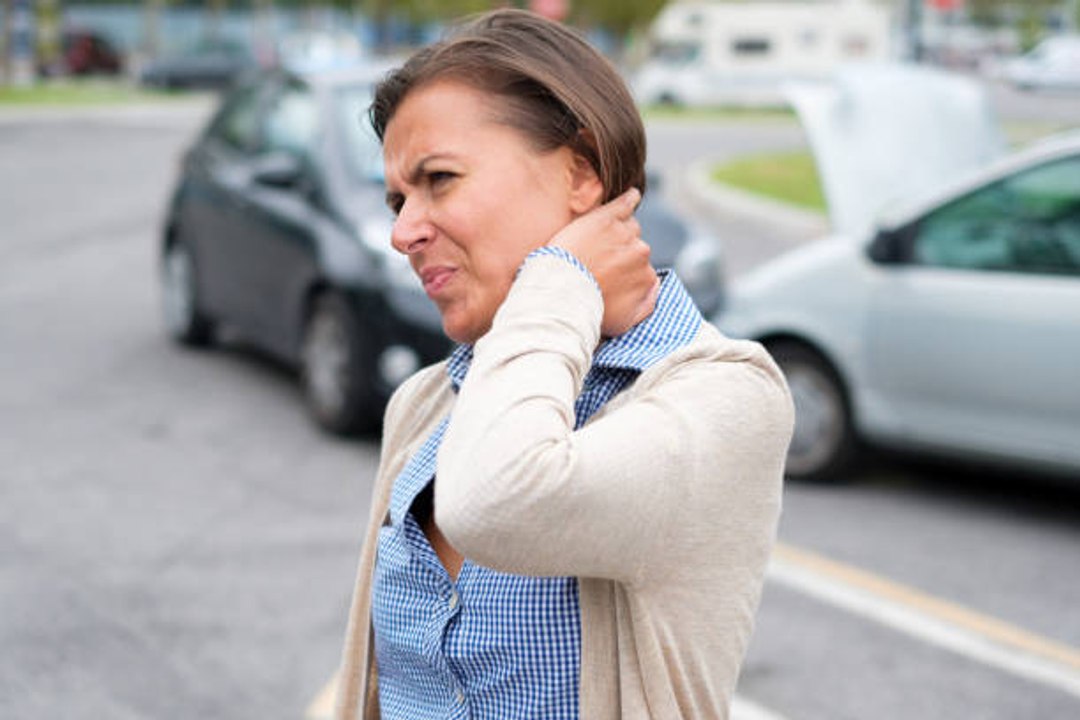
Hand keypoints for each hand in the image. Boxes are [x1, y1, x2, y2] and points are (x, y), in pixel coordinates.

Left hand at [549, 188, 659, 336]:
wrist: (563, 293)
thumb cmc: (590, 310)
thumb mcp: (623, 322)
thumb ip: (646, 306)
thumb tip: (655, 290)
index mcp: (647, 277)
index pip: (641, 269)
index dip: (623, 273)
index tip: (608, 277)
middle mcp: (641, 253)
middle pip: (634, 247)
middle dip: (619, 254)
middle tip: (596, 263)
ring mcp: (624, 234)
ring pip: (627, 227)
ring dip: (617, 233)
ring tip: (599, 241)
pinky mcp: (606, 218)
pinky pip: (625, 203)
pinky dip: (629, 199)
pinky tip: (631, 196)